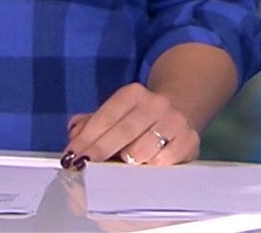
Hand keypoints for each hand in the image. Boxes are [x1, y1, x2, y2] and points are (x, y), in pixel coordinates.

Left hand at [62, 83, 199, 167]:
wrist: (178, 115)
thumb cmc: (137, 121)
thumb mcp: (113, 115)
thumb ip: (90, 123)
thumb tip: (73, 133)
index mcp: (133, 93)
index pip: (106, 116)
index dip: (86, 138)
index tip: (70, 157)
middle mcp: (156, 103)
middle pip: (123, 132)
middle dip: (100, 151)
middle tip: (82, 168)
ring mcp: (175, 121)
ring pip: (143, 150)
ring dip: (126, 162)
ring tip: (118, 167)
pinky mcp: (189, 141)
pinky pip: (162, 162)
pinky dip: (149, 168)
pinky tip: (144, 168)